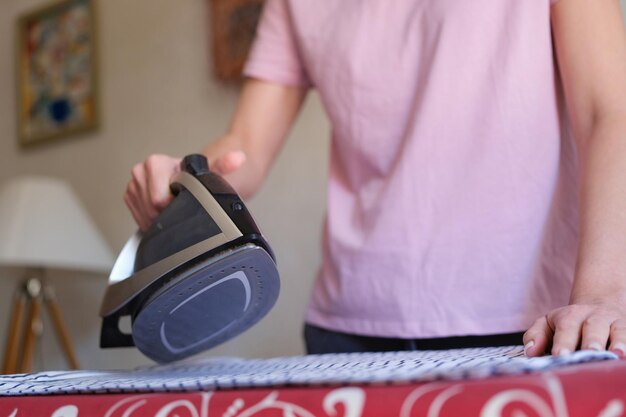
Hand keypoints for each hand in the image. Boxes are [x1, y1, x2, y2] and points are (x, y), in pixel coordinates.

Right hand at [124, 151, 245, 230]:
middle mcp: (141, 171)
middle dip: (167, 214)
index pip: (158, 199)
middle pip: (150, 209)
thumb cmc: (200, 177)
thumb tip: (239, 157)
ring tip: (175, 208)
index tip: (185, 202)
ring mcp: (134, 184)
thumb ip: (224, 165)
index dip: (174, 206)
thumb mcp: (212, 174)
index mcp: (155, 163)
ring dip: (160, 219)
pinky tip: (165, 213)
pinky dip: (152, 220)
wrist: (192, 177)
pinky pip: (138, 218)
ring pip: (144, 215)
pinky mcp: (130, 196)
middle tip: (182, 207)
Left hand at [523, 300, 625, 357]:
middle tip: (588, 354)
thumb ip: (536, 335)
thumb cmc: (568, 323)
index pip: (565, 328)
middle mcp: (594, 317)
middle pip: (592, 327)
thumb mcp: (548, 323)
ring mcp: (615, 323)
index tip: (559, 356)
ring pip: (617, 330)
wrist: (600, 305)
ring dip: (618, 341)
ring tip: (616, 354)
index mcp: (570, 316)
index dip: (563, 342)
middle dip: (591, 341)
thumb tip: (531, 352)